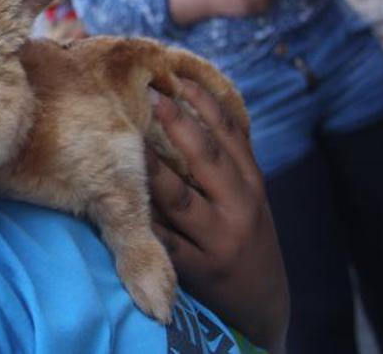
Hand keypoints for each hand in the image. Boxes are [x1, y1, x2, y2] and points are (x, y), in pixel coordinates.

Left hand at [147, 81, 288, 352]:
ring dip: (150, 170)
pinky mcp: (199, 271)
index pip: (230, 133)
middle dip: (178, 123)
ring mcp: (219, 240)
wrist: (264, 306)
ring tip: (127, 142)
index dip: (204, 102)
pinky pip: (163, 240)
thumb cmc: (242, 236)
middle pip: (206, 157)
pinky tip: (118, 200)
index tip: (176, 77)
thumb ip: (222, 161)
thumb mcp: (245, 197)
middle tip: (149, 95)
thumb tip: (182, 107)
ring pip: (178, 198)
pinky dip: (142, 220)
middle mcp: (240, 206)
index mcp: (251, 182)